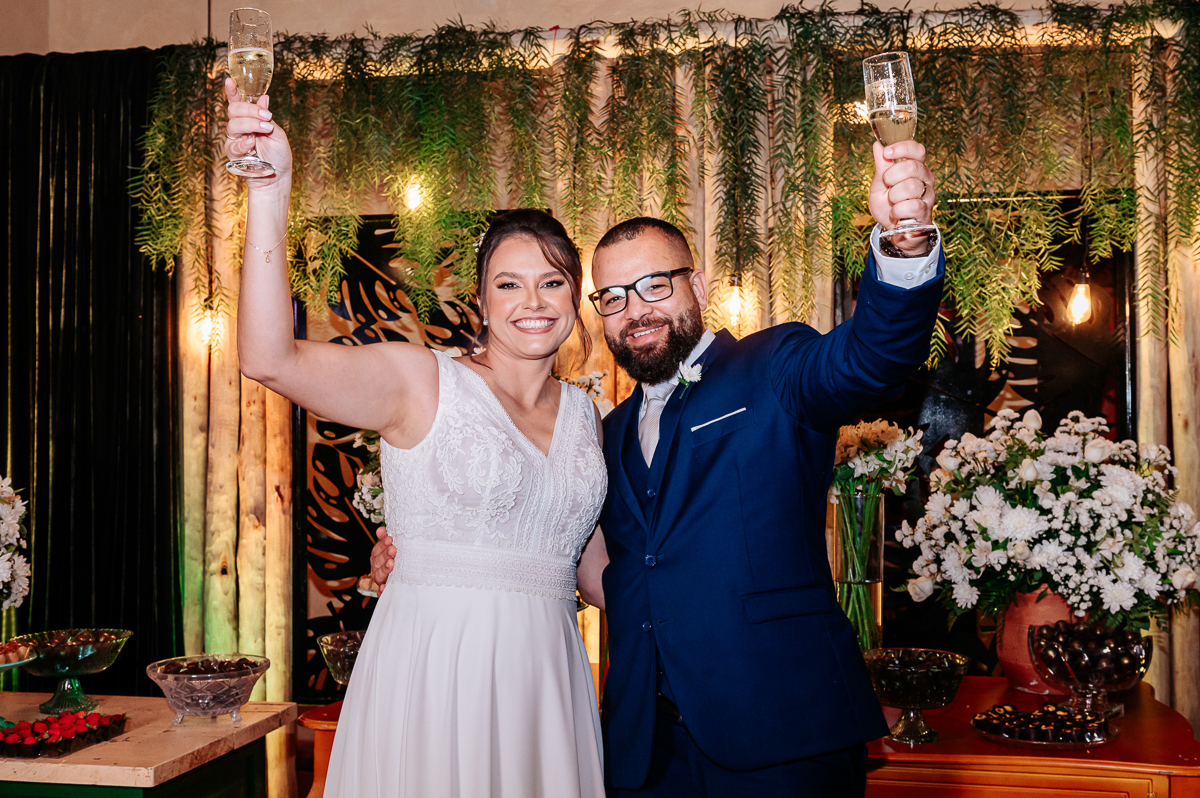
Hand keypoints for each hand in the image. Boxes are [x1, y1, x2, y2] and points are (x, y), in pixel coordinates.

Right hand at [223, 77, 292, 183]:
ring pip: (233, 125)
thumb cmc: (279, 155)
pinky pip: (232, 145)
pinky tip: (252, 142)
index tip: (229, 81)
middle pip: (233, 110)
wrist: (277, 177)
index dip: (232, 91)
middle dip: (249, 110)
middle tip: (266, 117)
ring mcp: (236, 139)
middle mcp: (241, 127)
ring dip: (250, 125)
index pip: (238, 102)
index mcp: (251, 119)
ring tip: (264, 130)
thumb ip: (268, 117)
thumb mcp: (278, 134)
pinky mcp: (233, 153)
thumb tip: (264, 98)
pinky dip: (243, 143)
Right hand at [369, 525, 395, 595]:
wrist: (401, 581)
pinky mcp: (383, 591)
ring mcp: (379, 580)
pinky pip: (380, 592)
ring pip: (379, 575)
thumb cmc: (395, 562)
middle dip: (385, 555)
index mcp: (377, 558)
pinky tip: (384, 587)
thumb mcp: (390, 549)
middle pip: (377, 562)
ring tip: (391, 563)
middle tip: (393, 550)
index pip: (377, 550)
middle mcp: (376, 569)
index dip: (382, 544)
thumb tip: (381, 529)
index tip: (390, 539)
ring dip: (384, 569)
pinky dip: (381, 590)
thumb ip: (385, 539)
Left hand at [868, 140, 936, 255]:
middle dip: (892, 175)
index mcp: (916, 167)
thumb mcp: (880, 184)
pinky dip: (897, 210)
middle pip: (912, 166)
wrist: (894, 230)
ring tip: (892, 201)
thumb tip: (878, 144)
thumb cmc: (888, 204)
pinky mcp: (926, 211)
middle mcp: (926, 178)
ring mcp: (928, 194)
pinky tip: (895, 213)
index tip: (887, 152)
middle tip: (887, 185)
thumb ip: (881, 165)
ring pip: (911, 186)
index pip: (917, 150)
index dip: (903, 148)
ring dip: (894, 196)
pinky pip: (912, 206)